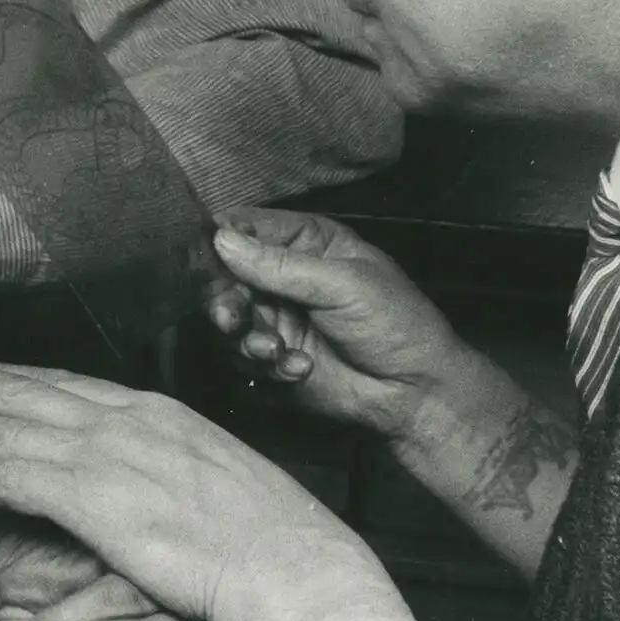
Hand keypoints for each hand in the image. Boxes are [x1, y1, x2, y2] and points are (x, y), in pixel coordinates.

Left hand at [0, 358, 352, 620]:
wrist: (285, 562)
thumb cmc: (266, 541)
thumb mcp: (220, 488)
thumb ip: (177, 478)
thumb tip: (157, 491)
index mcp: (158, 413)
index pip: (70, 386)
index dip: (18, 380)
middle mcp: (126, 419)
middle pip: (26, 391)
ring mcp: (107, 452)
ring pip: (6, 426)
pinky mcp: (90, 494)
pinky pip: (8, 479)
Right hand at [208, 207, 467, 443]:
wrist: (416, 393)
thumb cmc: (396, 323)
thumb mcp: (343, 284)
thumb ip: (281, 266)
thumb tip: (221, 239)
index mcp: (304, 241)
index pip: (245, 227)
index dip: (219, 242)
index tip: (203, 261)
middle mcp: (282, 276)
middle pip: (224, 278)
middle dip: (224, 301)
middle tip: (231, 319)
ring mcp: (275, 319)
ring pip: (228, 322)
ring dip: (246, 339)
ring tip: (275, 351)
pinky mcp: (272, 359)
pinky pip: (243, 360)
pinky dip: (266, 367)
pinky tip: (299, 369)